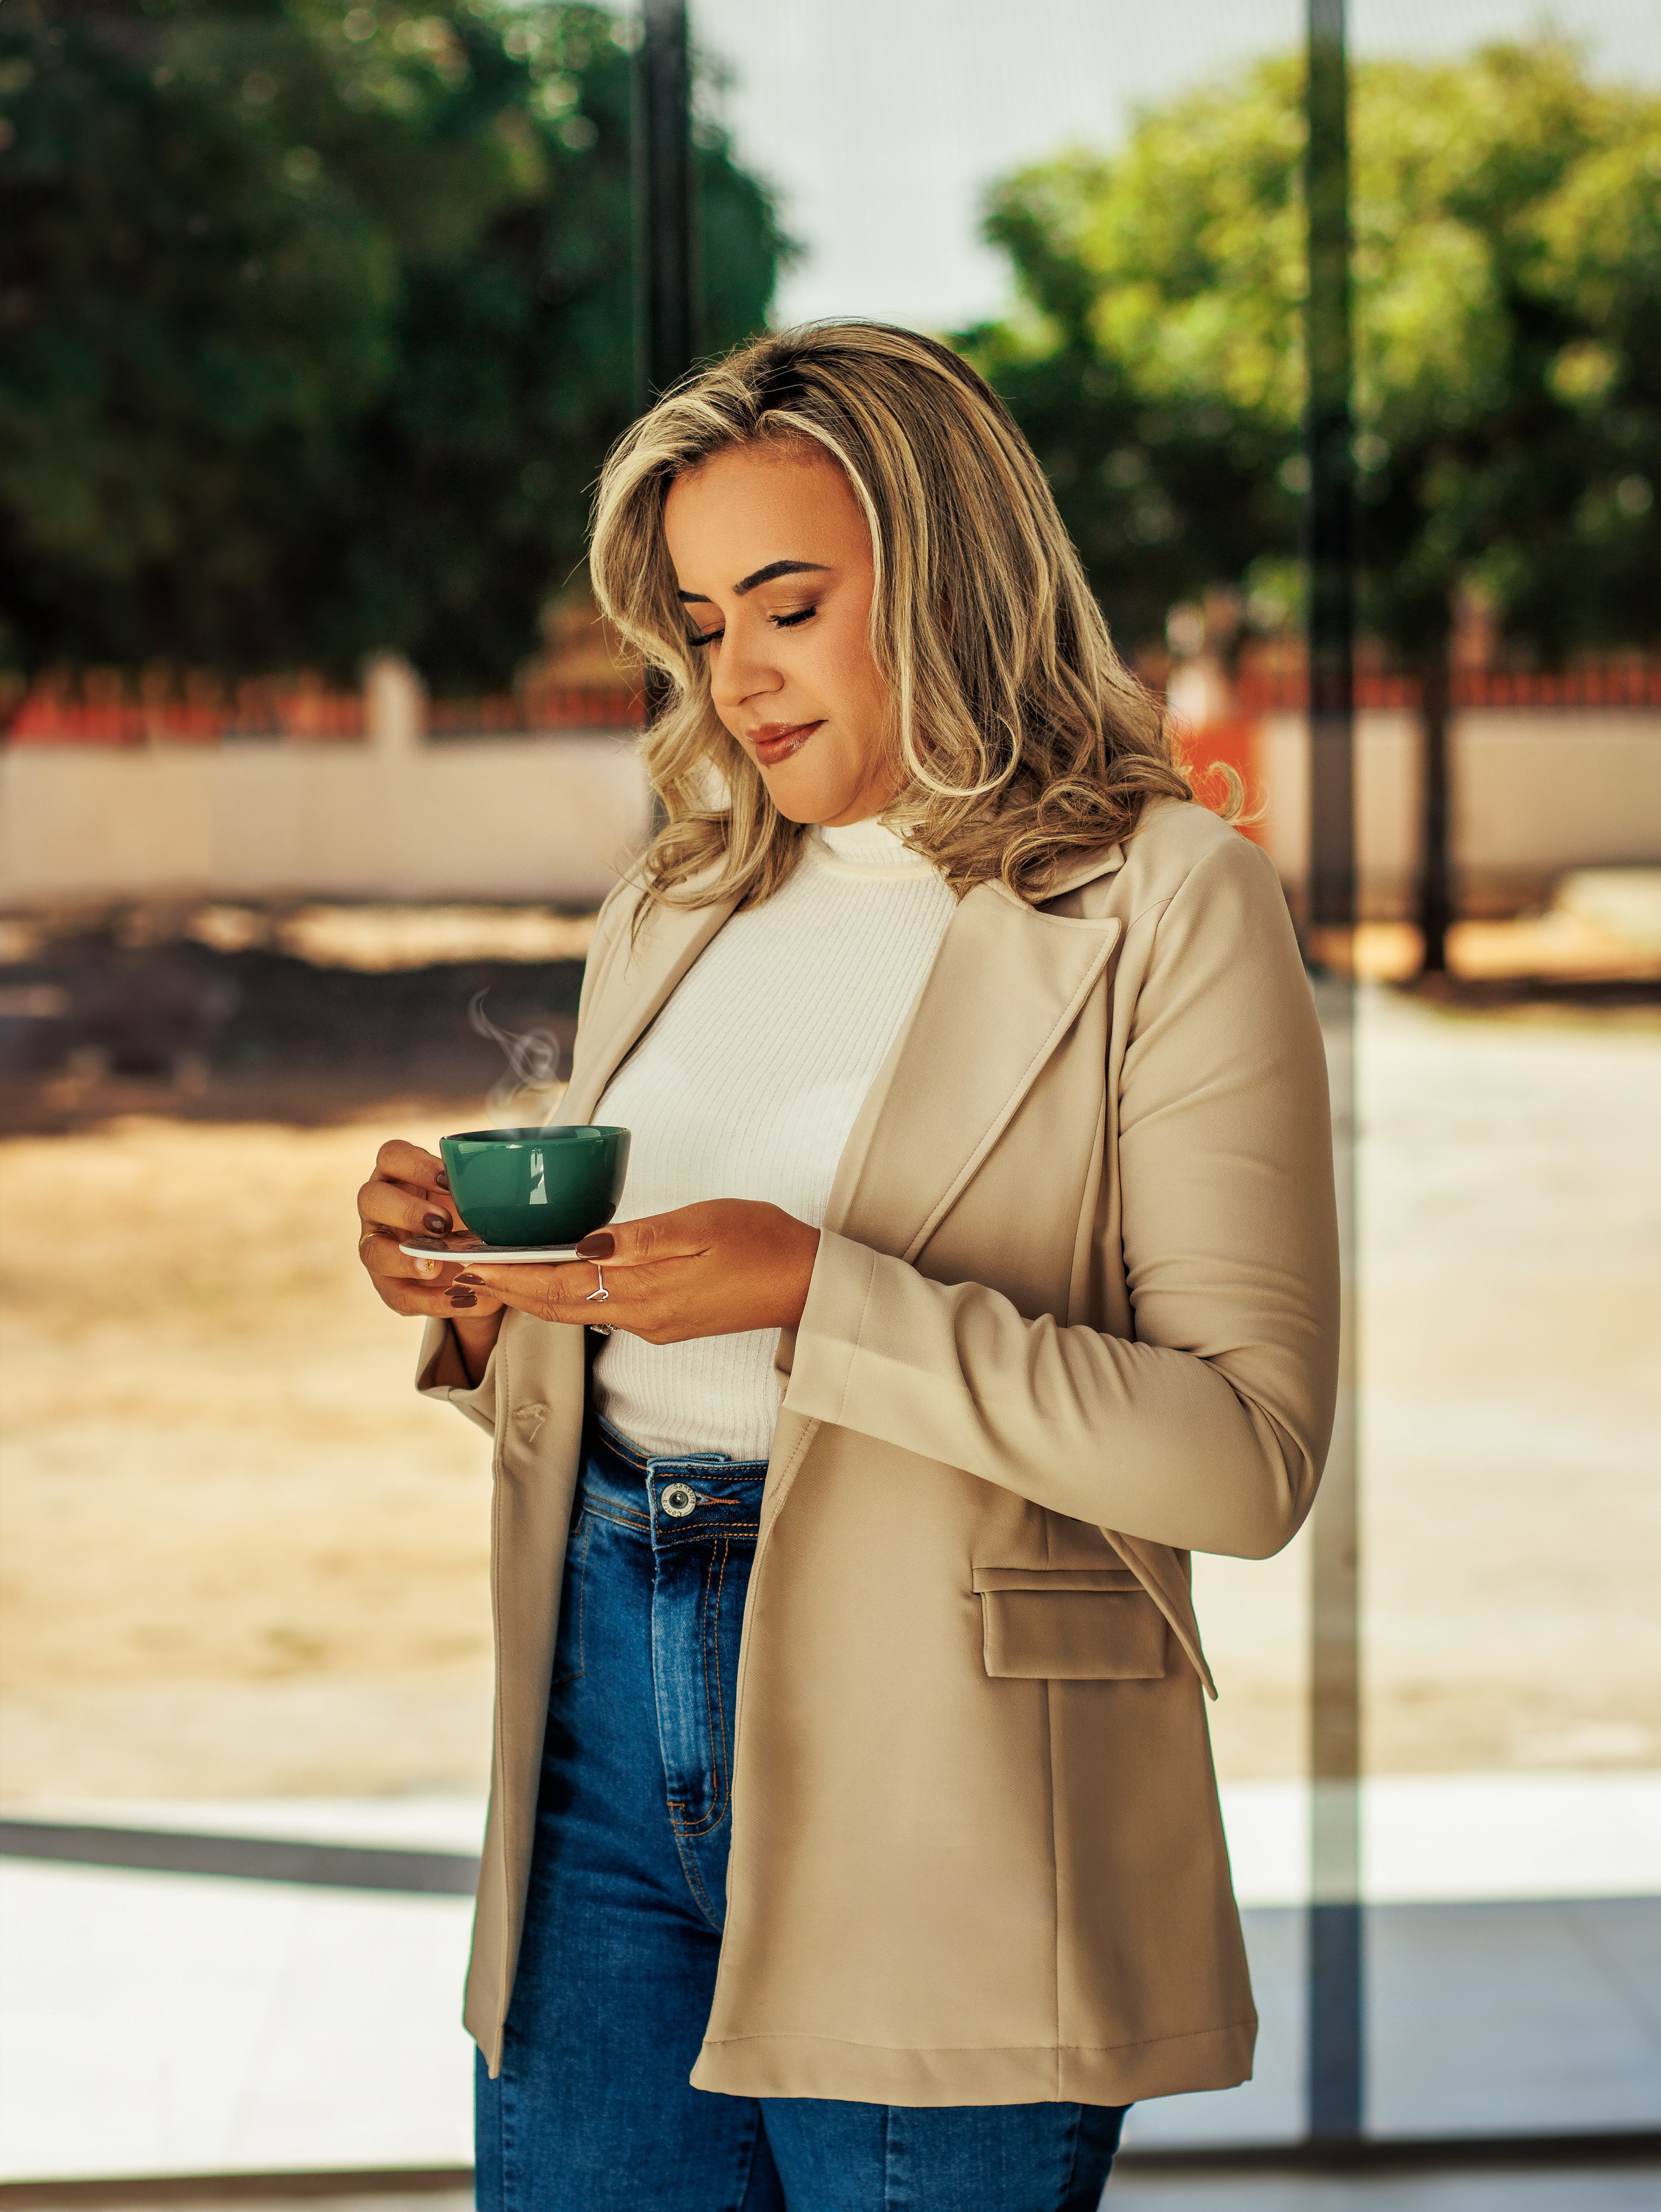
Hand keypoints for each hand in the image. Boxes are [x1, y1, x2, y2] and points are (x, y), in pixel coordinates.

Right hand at [355, 1138, 504, 1327]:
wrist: (470, 1264)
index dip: (415, 1164)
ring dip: (403, 1259)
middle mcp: (381, 1209)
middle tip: (442, 1224)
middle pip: (370, 1198)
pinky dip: (432, 1301)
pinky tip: (464, 1300)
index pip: (391, 1156)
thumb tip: (523, 1194)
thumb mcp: (478, 1200)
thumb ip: (486, 1191)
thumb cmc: (471, 1217)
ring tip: (435, 1267)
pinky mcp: (389, 1286)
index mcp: (400, 1176)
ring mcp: (378, 1247)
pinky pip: (399, 1295)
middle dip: (406, 1211)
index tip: (449, 1179)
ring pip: (371, 1250)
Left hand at [453, 1200, 820, 1343]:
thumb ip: (640, 1238)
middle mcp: (642, 1318)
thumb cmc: (764, 1244)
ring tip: (494, 1269)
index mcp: (646, 1295)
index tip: (470, 1263)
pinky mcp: (666, 1319)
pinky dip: (566, 1291)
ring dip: (532, 1291)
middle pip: (558, 1306)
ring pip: (576, 1309)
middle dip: (508, 1289)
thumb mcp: (702, 1226)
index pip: (559, 1289)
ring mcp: (653, 1323)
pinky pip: (601, 1307)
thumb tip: (582, 1244)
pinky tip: (553, 1272)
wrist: (810, 1284)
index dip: (511, 1277)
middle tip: (462, 1269)